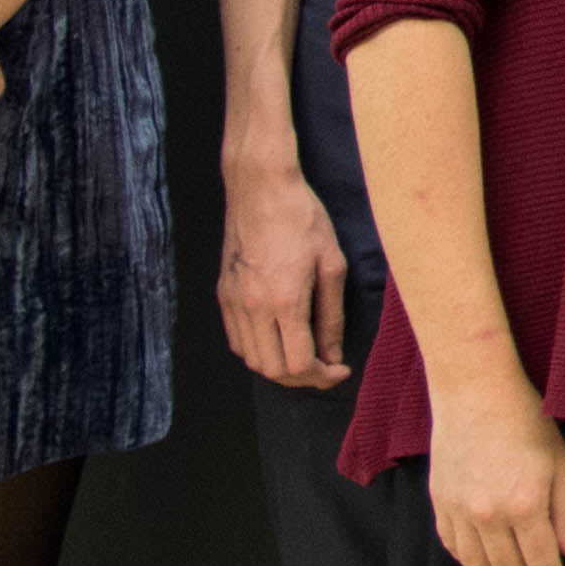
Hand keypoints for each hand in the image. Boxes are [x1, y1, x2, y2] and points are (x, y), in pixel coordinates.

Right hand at [218, 143, 355, 389]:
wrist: (260, 187)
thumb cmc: (302, 218)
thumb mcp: (331, 264)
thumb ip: (331, 316)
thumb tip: (333, 355)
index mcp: (284, 301)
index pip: (298, 365)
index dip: (323, 377)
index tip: (341, 370)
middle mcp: (253, 307)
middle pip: (271, 370)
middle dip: (302, 378)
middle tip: (325, 366)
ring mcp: (234, 301)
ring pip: (250, 359)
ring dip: (278, 367)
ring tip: (304, 353)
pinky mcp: (223, 293)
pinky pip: (236, 340)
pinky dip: (258, 350)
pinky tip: (279, 337)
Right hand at [429, 381, 564, 565]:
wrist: (475, 391)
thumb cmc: (526, 419)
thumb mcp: (559, 462)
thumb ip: (564, 511)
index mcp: (526, 505)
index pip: (541, 562)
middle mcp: (490, 515)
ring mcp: (460, 510)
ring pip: (478, 564)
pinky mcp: (440, 502)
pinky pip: (453, 546)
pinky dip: (468, 564)